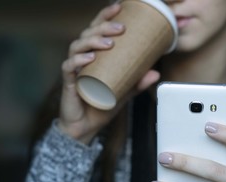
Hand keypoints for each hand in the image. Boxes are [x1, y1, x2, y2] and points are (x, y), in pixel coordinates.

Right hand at [59, 3, 159, 143]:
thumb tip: (156, 72)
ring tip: (109, 43)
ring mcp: (74, 69)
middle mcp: (82, 58)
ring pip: (78, 46)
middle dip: (104, 26)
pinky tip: (90, 58)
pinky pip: (69, 67)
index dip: (105, 16)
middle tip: (121, 28)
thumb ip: (138, 82)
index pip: (97, 29)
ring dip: (93, 41)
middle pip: (88, 33)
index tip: (119, 7)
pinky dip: (78, 60)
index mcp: (94, 55)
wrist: (86, 126)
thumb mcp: (124, 92)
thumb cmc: (101, 105)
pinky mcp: (68, 82)